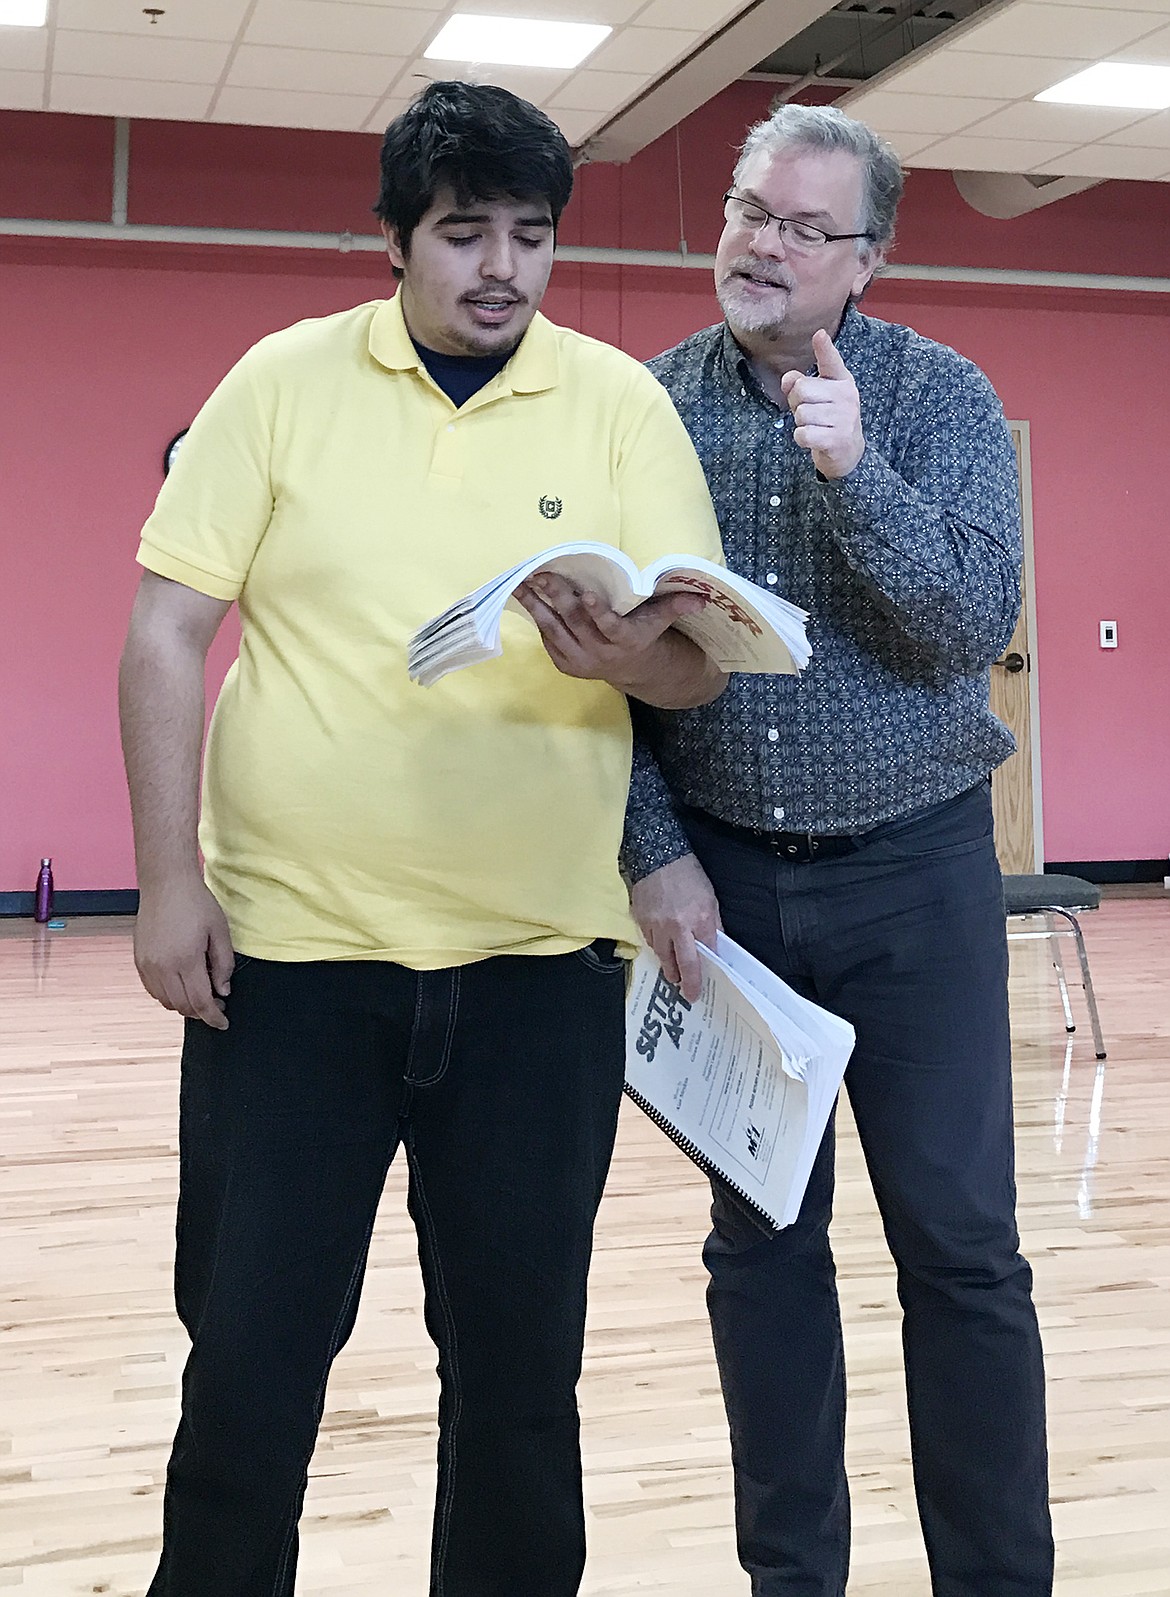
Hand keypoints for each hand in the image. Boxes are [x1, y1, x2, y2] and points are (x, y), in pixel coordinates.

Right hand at [133, 876, 234, 1029]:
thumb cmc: (196, 903)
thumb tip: (223, 991)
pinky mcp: (139, 960)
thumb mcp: (219, 932)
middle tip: (217, 1004)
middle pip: (182, 1006)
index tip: (224, 1023)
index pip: (200, 1002)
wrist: (165, 884)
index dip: (214, 1017)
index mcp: (185, 959)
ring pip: (166, 1001)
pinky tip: (181, 985)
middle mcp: (162, 966)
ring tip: (200, 993)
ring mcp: (147, 964)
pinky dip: (168, 995)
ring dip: (184, 1005)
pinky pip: (153, 990)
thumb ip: (223, 965)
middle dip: (201, 1012)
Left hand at [513, 571, 706, 691]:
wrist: (631, 669)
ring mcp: (580, 660)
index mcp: (624, 640)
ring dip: (536, 606)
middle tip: (542, 575)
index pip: (610, 626)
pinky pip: (548, 637)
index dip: (598, 612)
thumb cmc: (643, 633)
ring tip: (521, 584)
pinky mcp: (565, 663)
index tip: (587, 594)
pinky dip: (537, 617)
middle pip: (576, 622)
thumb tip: (701, 597)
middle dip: (558, 597)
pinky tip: (526, 596)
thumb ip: (676, 606)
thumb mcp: (660, 620)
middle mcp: (600, 653)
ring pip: (554, 629)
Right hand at [630, 853, 721, 1002]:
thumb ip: (713, 923)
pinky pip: (650, 943)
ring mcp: (658, 926)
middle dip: (687, 982)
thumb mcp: (709, 898)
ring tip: (673, 975)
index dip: (705, 972)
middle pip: (684, 964)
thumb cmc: (686, 874)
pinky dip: (657, 948)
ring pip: (663, 957)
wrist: (657, 857)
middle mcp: (679, 926)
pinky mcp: (642, 922)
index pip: (707, 954)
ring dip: (669, 968)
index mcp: (700, 919)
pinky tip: (662, 948)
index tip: (703, 985)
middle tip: (688, 994)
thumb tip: (716, 944)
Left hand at [780, 328, 863, 479]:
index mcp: (842, 381)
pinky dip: (802, 438)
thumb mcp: (816, 398)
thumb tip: (787, 378)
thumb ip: (800, 385)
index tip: (819, 334)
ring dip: (800, 424)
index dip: (824, 348)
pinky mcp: (837, 439)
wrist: (848, 453)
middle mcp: (846, 395)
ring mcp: (844, 417)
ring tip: (814, 426)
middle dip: (796, 403)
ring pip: (801, 414)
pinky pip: (803, 434)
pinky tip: (813, 439)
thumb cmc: (828, 419)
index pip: (832, 362)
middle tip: (808, 413)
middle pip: (801, 390)